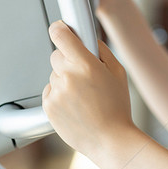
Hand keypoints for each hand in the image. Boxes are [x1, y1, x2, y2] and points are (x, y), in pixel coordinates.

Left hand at [42, 20, 141, 168]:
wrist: (110, 140)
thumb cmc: (117, 108)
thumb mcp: (119, 73)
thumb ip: (101, 51)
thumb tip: (87, 39)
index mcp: (86, 64)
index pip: (61, 35)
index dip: (59, 29)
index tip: (59, 28)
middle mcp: (68, 76)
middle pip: (56, 55)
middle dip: (67, 60)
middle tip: (83, 74)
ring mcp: (56, 92)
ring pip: (54, 76)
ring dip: (64, 81)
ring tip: (83, 97)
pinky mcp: (48, 106)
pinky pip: (50, 92)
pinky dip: (59, 96)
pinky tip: (76, 106)